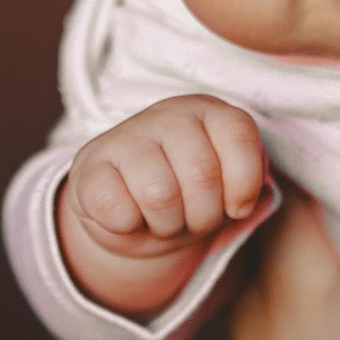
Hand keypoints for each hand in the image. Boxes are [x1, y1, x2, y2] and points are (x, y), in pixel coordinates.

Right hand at [59, 96, 267, 316]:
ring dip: (167, 225)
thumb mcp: (228, 188)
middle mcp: (167, 114)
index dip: (242, 186)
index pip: (239, 137)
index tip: (234, 205)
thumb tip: (246, 201)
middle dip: (203, 216)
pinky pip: (118, 211)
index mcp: (207, 111)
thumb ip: (250, 183)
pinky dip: (129, 227)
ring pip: (160, 196)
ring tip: (162, 218)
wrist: (131, 216)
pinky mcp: (88, 168)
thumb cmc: (188, 197)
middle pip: (201, 175)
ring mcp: (124, 136)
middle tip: (191, 217)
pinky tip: (128, 216)